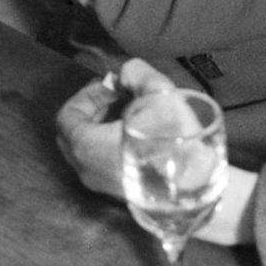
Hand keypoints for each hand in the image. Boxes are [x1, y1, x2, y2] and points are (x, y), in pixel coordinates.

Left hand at [56, 58, 178, 197]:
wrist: (197, 186)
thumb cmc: (171, 139)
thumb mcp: (157, 93)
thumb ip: (136, 73)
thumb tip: (127, 73)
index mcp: (85, 146)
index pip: (68, 115)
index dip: (89, 94)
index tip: (114, 86)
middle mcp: (86, 169)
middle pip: (74, 134)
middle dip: (94, 110)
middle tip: (120, 96)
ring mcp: (102, 185)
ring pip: (90, 150)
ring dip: (105, 127)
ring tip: (134, 113)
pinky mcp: (120, 192)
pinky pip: (104, 163)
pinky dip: (113, 145)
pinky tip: (141, 135)